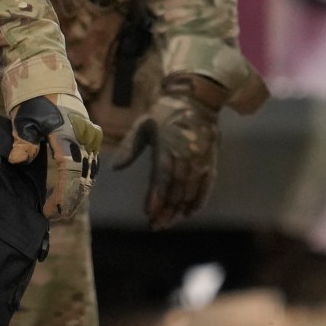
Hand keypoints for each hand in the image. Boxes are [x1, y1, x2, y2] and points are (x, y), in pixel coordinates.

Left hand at [9, 91, 98, 223]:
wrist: (48, 76)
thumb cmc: (33, 98)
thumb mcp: (23, 119)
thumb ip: (22, 141)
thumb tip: (16, 161)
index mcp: (71, 136)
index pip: (70, 175)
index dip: (61, 198)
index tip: (50, 213)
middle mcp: (86, 139)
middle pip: (84, 178)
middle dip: (71, 200)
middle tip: (55, 217)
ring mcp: (91, 137)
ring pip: (89, 173)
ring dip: (78, 191)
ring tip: (62, 208)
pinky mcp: (90, 137)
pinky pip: (90, 164)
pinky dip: (81, 179)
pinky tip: (71, 189)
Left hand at [116, 75, 224, 229]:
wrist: (197, 100)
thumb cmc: (164, 113)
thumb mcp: (143, 125)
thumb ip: (129, 147)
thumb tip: (114, 169)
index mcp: (168, 146)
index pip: (162, 176)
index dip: (156, 196)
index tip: (148, 213)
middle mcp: (187, 155)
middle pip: (177, 188)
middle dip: (166, 209)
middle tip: (156, 225)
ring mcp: (201, 159)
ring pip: (191, 190)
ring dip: (180, 209)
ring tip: (167, 222)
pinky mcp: (211, 161)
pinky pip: (207, 185)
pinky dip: (199, 200)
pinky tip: (189, 213)